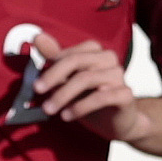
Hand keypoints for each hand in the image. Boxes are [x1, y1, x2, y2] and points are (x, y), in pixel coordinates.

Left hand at [26, 36, 147, 142]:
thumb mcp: (69, 80)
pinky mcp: (126, 94)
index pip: (69, 54)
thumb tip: (38, 37)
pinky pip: (101, 98)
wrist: (117, 123)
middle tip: (37, 92)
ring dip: (63, 95)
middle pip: (76, 61)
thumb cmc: (91, 98)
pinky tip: (67, 116)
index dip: (50, 68)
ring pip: (86, 78)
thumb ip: (55, 59)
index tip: (35, 85)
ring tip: (49, 109)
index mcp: (95, 51)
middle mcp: (108, 58)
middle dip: (53, 77)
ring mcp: (118, 75)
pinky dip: (80, 107)